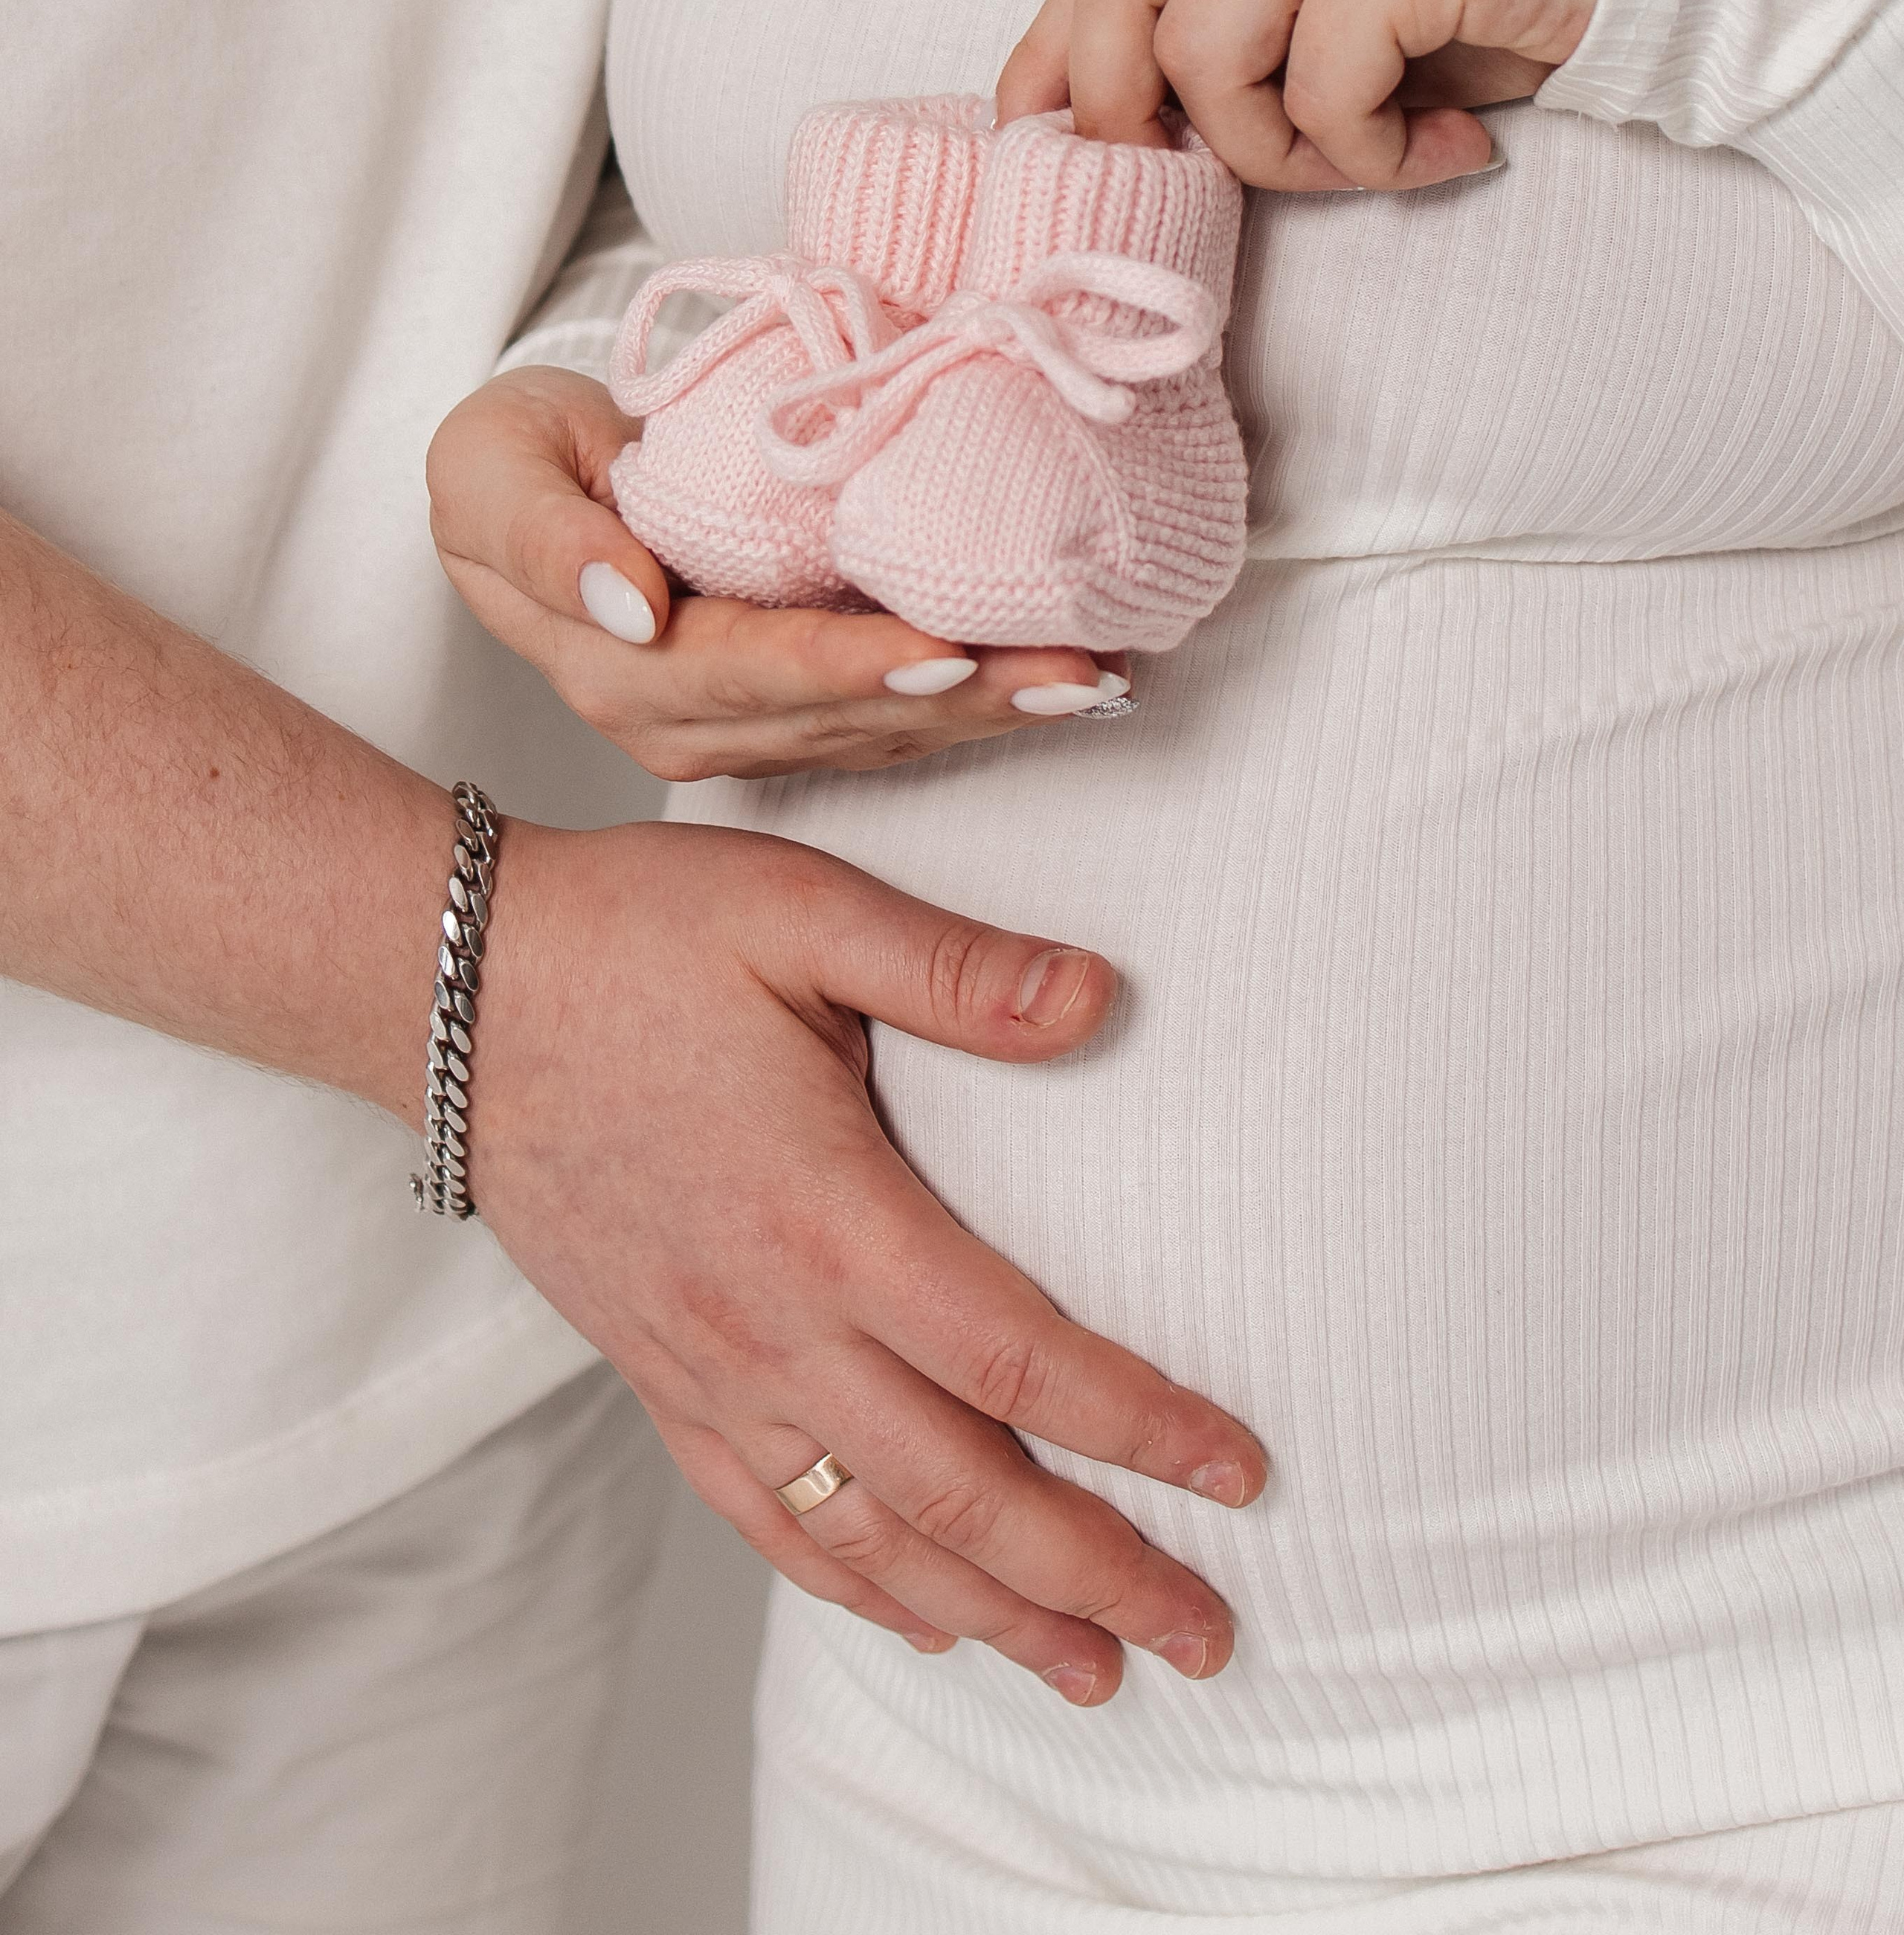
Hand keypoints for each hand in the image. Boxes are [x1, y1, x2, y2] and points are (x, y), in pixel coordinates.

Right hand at [428, 368, 1128, 781]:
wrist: (529, 490)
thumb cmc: (512, 462)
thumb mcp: (486, 470)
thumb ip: (540, 537)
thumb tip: (628, 605)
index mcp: (620, 666)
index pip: (748, 671)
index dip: (845, 665)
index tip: (938, 648)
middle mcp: (691, 719)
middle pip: (842, 715)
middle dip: (963, 696)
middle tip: (1070, 672)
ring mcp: (749, 726)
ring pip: (887, 726)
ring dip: (997, 707)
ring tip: (1093, 677)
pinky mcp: (796, 708)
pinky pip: (900, 713)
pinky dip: (986, 697)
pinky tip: (1066, 678)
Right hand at [476, 819, 1266, 1703]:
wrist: (454, 990)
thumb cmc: (637, 939)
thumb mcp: (804, 910)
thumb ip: (955, 968)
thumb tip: (1102, 996)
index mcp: (827, 1212)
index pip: (1017, 1356)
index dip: (1140, 1427)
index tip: (1239, 1474)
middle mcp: (770, 1321)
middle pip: (961, 1492)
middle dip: (1095, 1576)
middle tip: (1207, 1637)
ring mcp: (706, 1365)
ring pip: (867, 1537)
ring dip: (990, 1615)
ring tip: (1094, 1672)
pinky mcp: (657, 1375)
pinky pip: (765, 1517)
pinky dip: (853, 1586)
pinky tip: (922, 1619)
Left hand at [998, 0, 1619, 190]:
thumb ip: (1235, 1)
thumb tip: (1103, 114)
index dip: (1054, 47)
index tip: (1032, 129)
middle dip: (1127, 109)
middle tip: (1184, 177)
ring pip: (1205, 55)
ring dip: (1277, 149)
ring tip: (1369, 154)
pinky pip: (1323, 97)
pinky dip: (1373, 158)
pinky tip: (1449, 149)